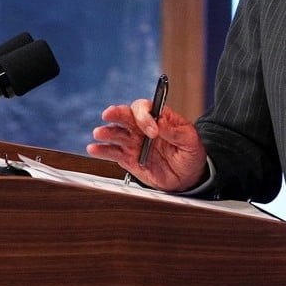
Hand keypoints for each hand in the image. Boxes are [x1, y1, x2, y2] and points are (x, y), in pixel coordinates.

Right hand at [87, 99, 208, 191]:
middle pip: (126, 115)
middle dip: (117, 113)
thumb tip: (161, 122)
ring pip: (117, 133)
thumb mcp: (190, 140)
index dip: (145, 116)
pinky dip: (102, 150)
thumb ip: (176, 131)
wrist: (188, 177)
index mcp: (159, 118)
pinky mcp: (128, 159)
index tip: (153, 131)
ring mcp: (134, 143)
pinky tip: (94, 148)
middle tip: (109, 114)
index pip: (146, 109)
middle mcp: (143, 128)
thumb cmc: (190, 154)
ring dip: (107, 132)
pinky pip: (113, 153)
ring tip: (99, 133)